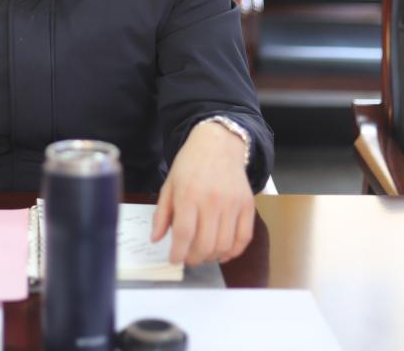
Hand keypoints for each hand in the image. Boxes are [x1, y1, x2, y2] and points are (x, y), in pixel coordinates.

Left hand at [151, 122, 254, 265]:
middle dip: (194, 259)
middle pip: (205, 244)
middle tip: (188, 258)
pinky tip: (223, 252)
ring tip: (204, 254)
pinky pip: (244, 238)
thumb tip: (156, 239)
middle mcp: (212, 201)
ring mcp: (233, 204)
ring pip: (225, 245)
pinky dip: (234, 251)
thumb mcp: (169, 184)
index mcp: (189, 195)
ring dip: (212, 257)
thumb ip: (162, 213)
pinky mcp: (248, 205)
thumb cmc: (190, 164)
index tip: (174, 259)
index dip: (178, 253)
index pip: (184, 234)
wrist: (218, 144)